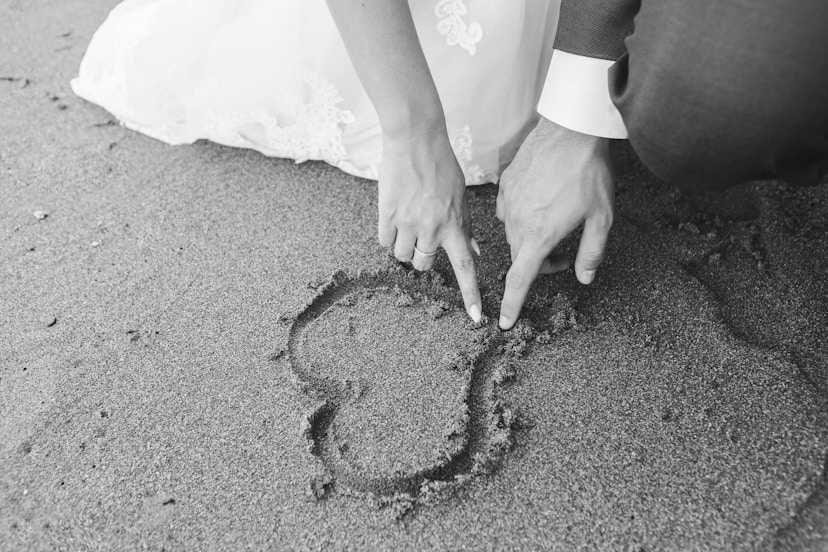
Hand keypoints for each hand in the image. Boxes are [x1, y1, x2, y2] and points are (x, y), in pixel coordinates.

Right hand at [379, 123, 481, 322]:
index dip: (471, 296)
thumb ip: (465, 227)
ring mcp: (407, 224)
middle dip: (422, 257)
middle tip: (422, 235)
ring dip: (404, 246)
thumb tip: (474, 253)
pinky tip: (393, 216)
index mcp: (454, 225)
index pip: (466, 268)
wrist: (415, 140)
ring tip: (407, 222)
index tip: (477, 319)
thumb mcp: (461, 196)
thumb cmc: (441, 165)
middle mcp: (432, 229)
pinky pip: (384, 242)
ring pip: (402, 256)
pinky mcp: (386, 216)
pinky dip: (388, 234)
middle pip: (423, 266)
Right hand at [496, 117, 614, 329]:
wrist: (569, 130)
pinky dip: (521, 217)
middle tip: (565, 253)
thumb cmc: (588, 173)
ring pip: (513, 235)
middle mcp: (517, 223)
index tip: (504, 323)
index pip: (519, 280)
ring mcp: (508, 203)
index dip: (512, 305)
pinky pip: (507, 211)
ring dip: (530, 240)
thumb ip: (592, 252)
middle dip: (538, 264)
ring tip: (556, 224)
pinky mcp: (505, 185)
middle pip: (520, 258)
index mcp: (539, 236)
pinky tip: (540, 203)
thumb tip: (584, 277)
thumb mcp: (602, 217)